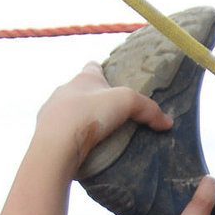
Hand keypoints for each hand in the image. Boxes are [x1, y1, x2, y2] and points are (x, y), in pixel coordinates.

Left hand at [34, 63, 172, 175]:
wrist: (56, 145)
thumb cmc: (89, 114)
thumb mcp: (126, 103)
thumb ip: (149, 109)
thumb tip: (168, 122)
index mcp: (83, 78)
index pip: (92, 66)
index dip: (103, 71)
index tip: (113, 81)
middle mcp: (64, 91)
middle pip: (82, 90)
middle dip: (96, 100)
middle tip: (114, 115)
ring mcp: (51, 112)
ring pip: (71, 111)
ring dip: (83, 120)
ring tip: (101, 135)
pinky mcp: (46, 134)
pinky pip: (64, 132)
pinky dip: (74, 137)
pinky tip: (85, 147)